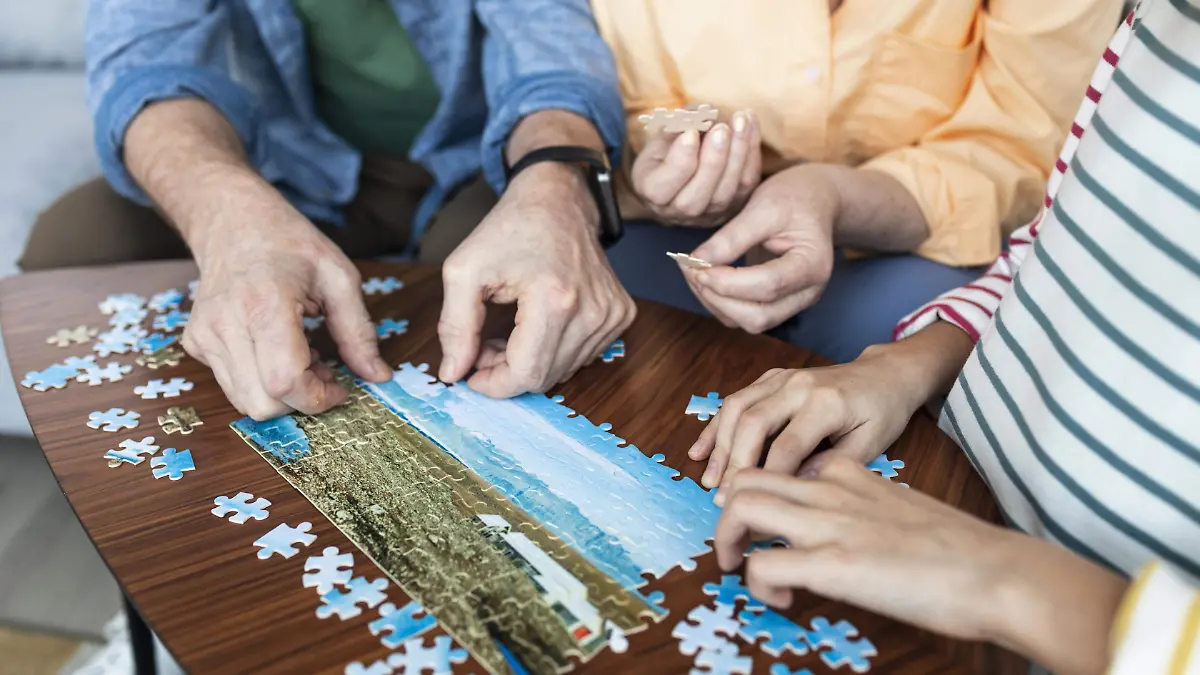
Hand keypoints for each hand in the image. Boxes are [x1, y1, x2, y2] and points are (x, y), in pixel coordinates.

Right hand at [184, 199, 390, 419]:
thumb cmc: (289, 243)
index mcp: (265, 305)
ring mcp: (204, 336)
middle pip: (263, 404)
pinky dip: (261, 382)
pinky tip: (278, 351)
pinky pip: (233, 386)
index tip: (341, 388)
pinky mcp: (196, 344)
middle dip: (301, 402)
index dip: (318, 398)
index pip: (285, 382)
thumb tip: (379, 377)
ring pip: (245, 402)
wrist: (233, 221)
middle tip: (324, 372)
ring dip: (282, 395)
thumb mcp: (339, 277)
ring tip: (303, 359)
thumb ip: (359, 332)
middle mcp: (225, 325)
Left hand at [437, 162, 635, 397]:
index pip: (526, 375)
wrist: (557, 200)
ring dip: (530, 361)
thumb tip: (453, 374)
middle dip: (508, 371)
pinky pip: (582, 355)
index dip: (494, 384)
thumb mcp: (464, 271)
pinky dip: (554, 350)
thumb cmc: (510, 229)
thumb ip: (454, 327)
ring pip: (563, 370)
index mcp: (554, 300)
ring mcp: (611, 314)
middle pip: (545, 377)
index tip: (472, 371)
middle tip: (485, 344)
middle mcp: (592, 312)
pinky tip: (537, 325)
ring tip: (510, 331)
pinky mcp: (620, 314)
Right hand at [631, 110, 760, 226]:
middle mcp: (679, 212)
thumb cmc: (665, 151)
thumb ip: (675, 128)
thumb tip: (699, 117)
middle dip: (712, 160)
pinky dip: (751, 150)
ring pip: (726, 192)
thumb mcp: (659, 138)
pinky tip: (751, 122)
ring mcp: (709, 214)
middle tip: (721, 128)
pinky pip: (746, 182)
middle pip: (696, 196)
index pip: (662, 187)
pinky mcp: (734, 205)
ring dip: (737, 153)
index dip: (680, 159)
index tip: (690, 131)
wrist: (681, 172)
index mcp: (652, 194)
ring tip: (741, 120)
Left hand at [682, 164, 838, 333]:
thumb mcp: (764, 206)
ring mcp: (793, 302)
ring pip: (749, 322)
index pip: (769, 285)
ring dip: (716, 303)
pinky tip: (705, 279)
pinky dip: (720, 303)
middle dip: (720, 299)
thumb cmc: (794, 199)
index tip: (698, 266)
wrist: (814, 202)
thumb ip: (732, 237)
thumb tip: (697, 261)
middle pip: (760, 317)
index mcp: (813, 265)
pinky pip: (744, 317)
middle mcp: (807, 292)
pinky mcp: (777, 304)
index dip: (729, 282)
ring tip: (694, 273)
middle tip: (692, 271)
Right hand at [690, 354, 925, 503]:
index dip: (768, 479)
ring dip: (720, 445)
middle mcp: (798, 385)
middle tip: (722, 498)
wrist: (886, 373)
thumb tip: (791, 488)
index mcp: (826, 403)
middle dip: (735, 463)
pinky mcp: (772, 378)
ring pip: (737, 408)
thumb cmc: (882, 412)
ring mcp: (782, 378)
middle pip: (753, 423)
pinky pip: (737, 399)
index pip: (787, 445)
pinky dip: (716, 426)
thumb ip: (832, 466)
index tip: (757, 510)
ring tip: (708, 479)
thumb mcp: (871, 444)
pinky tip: (700, 451)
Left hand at [714, 462, 1128, 669]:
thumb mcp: (899, 507)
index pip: (780, 465)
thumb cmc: (958, 550)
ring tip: (741, 568)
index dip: (760, 493)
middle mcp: (830, 491)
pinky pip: (763, 567)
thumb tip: (841, 530)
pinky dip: (760, 585)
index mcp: (849, 474)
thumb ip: (864, 506)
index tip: (765, 526)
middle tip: (736, 548)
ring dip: (727, 541)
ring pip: (740, 508)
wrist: (996, 571)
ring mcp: (828, 524)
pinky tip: (786, 600)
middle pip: (746, 479)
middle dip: (726, 514)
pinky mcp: (832, 564)